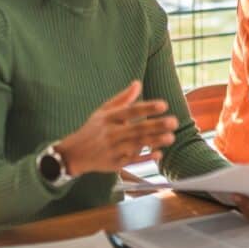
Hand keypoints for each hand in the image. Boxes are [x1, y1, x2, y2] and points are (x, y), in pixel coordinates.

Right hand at [58, 81, 177, 175]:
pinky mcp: (114, 164)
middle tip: (174, 122)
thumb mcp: (103, 111)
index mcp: (108, 118)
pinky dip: (145, 158)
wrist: (74, 154)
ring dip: (154, 141)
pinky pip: (132, 161)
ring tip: (171, 137)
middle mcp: (110, 133)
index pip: (130, 111)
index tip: (164, 105)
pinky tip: (159, 154)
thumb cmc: (93, 129)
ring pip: (136, 145)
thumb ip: (123, 99)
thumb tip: (138, 83)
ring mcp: (112, 149)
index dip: (147, 108)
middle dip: (156, 126)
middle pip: (136, 129)